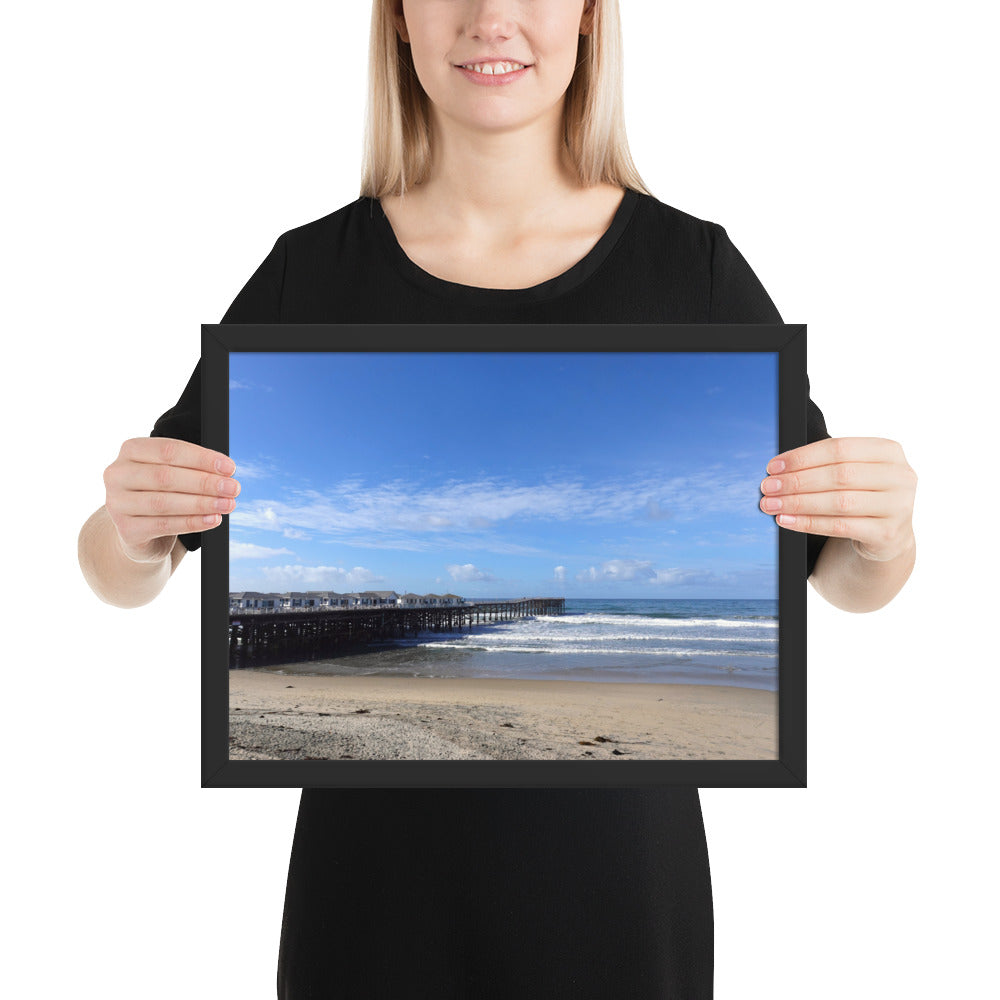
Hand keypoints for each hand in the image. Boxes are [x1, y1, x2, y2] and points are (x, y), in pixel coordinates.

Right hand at [103, 437, 239, 562]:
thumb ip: (192, 468)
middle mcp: (118, 474)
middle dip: (205, 482)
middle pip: (166, 476)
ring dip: (202, 503)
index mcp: (131, 450)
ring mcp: (117, 503)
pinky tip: (213, 520)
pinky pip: (164, 525)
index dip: (201, 458)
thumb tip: (226, 472)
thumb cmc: (161, 493)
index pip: (168, 450)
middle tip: (233, 488)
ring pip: (164, 502)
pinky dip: (192, 522)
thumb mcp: (173, 474)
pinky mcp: (126, 529)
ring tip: (227, 504)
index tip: (229, 467)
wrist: (140, 531)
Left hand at [759, 437, 916, 561]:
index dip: (803, 457)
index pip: (840, 448)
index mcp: (889, 451)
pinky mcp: (888, 533)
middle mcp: (900, 476)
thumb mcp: (853, 473)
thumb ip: (826, 464)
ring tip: (771, 505)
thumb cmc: (862, 496)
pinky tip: (786, 521)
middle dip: (797, 481)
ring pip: (839, 502)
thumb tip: (778, 468)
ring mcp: (898, 506)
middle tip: (768, 487)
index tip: (773, 466)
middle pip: (839, 475)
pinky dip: (808, 523)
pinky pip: (840, 527)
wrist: (887, 535)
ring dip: (798, 503)